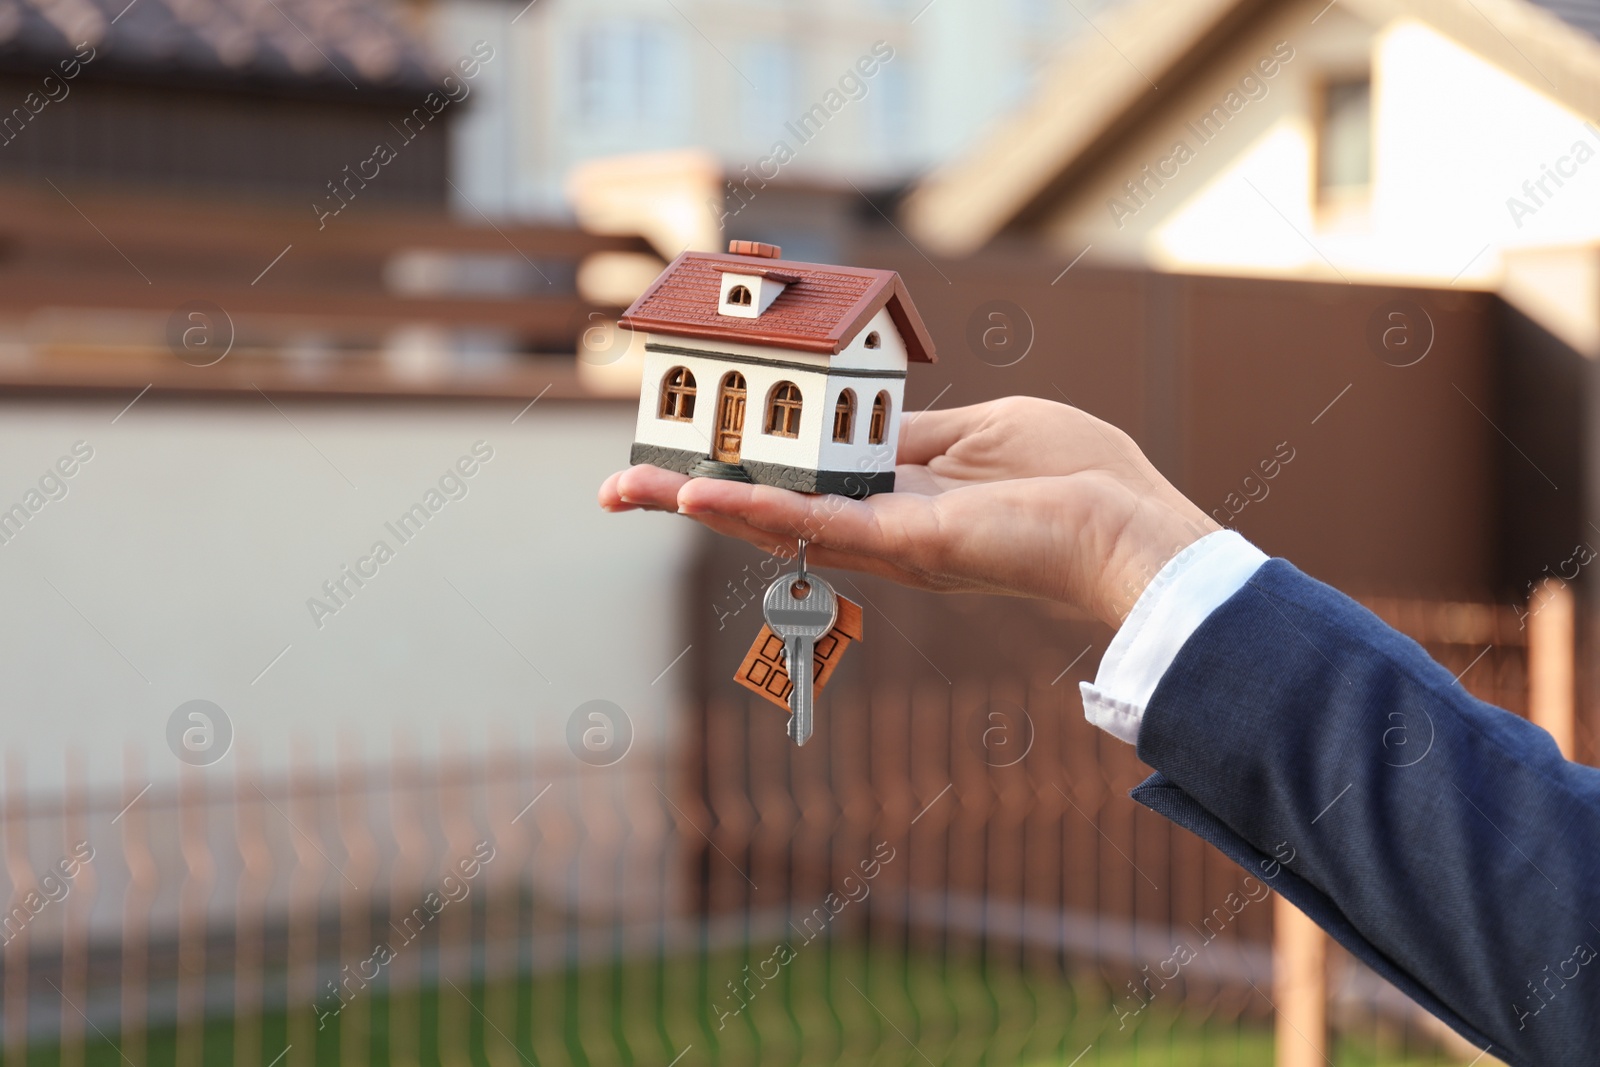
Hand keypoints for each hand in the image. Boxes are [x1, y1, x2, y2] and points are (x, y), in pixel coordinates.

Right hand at [598, 396, 1216, 628]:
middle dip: (693, 496)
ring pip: (775, 519)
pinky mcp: (902, 544)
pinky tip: (697, 500)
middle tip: (620, 489)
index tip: (693, 445)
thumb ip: (918, 432)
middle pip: (771, 506)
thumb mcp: (985, 430)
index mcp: (902, 488)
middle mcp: (880, 521)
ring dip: (698, 505)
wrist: (1128, 526)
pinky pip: (815, 524)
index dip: (749, 462)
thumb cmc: (1077, 475)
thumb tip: (875, 421)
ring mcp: (886, 537)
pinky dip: (754, 512)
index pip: (806, 474)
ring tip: (628, 492)